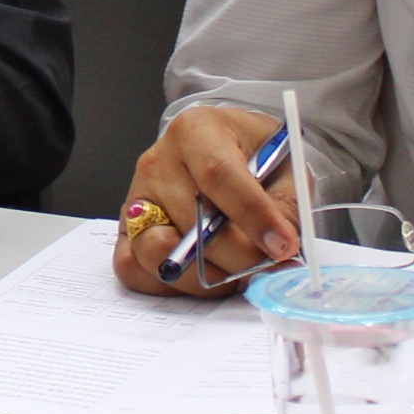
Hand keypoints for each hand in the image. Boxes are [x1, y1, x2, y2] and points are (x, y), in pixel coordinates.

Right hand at [112, 104, 297, 298]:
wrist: (231, 156)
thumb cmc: (257, 159)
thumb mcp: (284, 168)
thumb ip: (284, 209)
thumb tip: (280, 252)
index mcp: (198, 131)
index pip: (219, 175)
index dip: (253, 216)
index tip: (283, 246)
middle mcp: (159, 162)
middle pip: (191, 223)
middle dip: (238, 257)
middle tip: (269, 267)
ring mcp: (138, 197)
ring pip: (157, 251)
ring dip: (203, 275)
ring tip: (235, 270)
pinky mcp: (128, 229)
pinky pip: (132, 268)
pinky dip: (168, 283)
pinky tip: (202, 275)